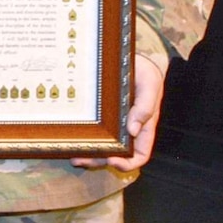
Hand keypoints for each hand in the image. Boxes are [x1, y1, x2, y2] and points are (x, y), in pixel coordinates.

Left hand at [73, 55, 164, 171]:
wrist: (132, 59)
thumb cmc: (146, 74)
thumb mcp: (150, 87)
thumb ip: (145, 107)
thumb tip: (132, 130)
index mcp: (143, 127)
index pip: (140, 154)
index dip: (128, 163)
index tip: (114, 160)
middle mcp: (127, 129)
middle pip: (116, 154)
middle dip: (100, 160)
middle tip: (82, 159)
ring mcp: (113, 123)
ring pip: (102, 145)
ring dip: (89, 154)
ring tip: (73, 156)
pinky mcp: (100, 114)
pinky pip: (93, 130)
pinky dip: (84, 137)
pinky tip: (71, 139)